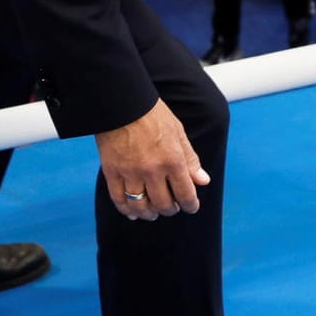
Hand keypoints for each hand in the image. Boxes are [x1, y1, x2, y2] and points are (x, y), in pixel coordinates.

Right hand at [95, 100, 209, 219]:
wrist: (120, 101)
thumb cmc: (151, 114)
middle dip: (170, 210)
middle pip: (164, 204)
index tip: (190, 207)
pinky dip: (126, 209)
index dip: (190, 205)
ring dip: (149, 214)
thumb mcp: (178, 132)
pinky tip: (132, 212)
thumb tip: (203, 181)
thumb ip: (190, 159)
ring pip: (141, 206)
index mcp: (173, 160)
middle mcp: (153, 170)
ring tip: (152, 213)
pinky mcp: (112, 171)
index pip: (186, 194)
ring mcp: (130, 172)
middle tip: (171, 207)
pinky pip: (118, 199)